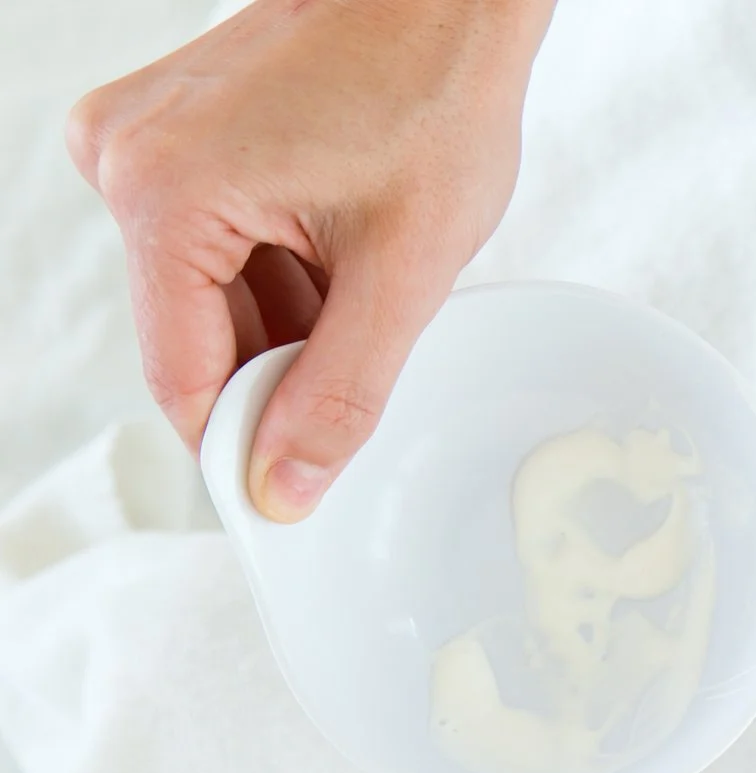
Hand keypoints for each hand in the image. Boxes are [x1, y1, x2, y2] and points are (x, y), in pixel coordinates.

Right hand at [65, 0, 552, 521]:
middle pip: (194, 336)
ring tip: (370, 275)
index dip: (244, 445)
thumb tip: (285, 486)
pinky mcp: (170, 130)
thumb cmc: (432, 97)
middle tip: (374, 362)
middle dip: (283, 367)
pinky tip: (345, 248)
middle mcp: (123, 160)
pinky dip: (282, 269)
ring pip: (211, 294)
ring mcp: (139, 139)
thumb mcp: (402, 271)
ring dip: (291, 319)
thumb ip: (342, 392)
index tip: (301, 491)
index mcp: (161, 193)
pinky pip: (216, 241)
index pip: (182, 379)